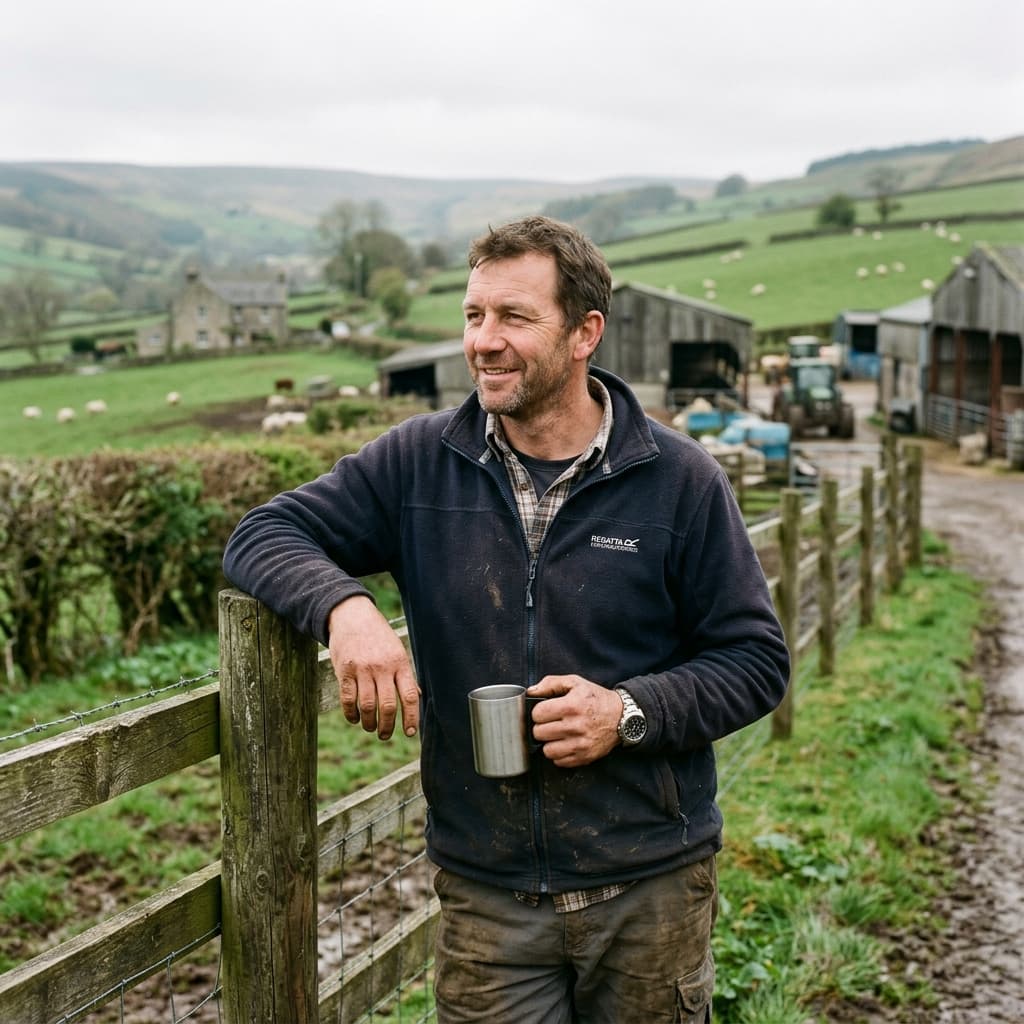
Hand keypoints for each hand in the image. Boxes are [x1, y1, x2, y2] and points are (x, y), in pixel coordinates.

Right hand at [327, 596, 418, 740]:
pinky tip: (354, 718)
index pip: (409, 696)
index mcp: (400, 663)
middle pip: (387, 705)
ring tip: (370, 728)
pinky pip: (348, 699)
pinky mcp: (344, 670)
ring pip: (367, 706)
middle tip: (385, 735)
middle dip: (387, 726)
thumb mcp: (396, 651)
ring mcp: (362, 669)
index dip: (411, 717)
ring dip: (369, 723)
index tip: (410, 732)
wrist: (352, 616)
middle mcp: (382, 667)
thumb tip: (415, 698)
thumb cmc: (378, 637)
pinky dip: (351, 714)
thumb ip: (404, 674)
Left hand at [527, 675, 622, 767]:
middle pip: (539, 733)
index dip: (539, 711)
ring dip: (549, 742)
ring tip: (557, 734)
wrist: (622, 717)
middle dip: (542, 726)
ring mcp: (580, 744)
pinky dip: (559, 754)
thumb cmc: (596, 699)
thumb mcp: (575, 682)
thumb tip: (531, 692)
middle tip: (551, 723)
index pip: (537, 714)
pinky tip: (565, 743)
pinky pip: (559, 762)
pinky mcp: (584, 757)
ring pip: (547, 750)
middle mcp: (575, 726)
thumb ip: (550, 683)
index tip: (546, 711)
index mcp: (571, 706)